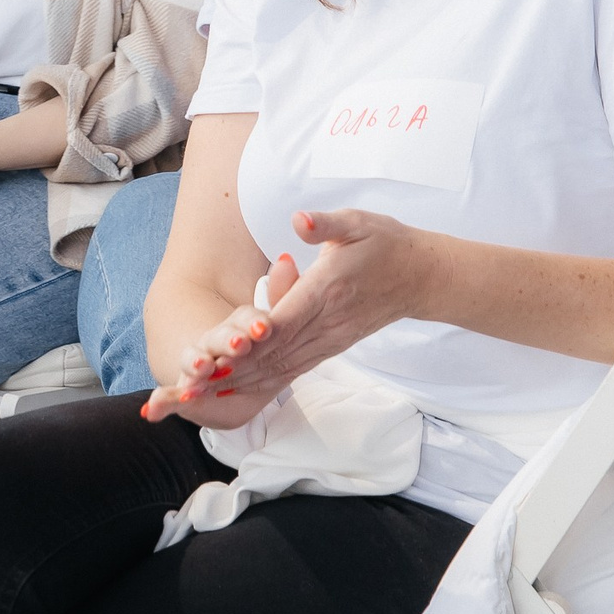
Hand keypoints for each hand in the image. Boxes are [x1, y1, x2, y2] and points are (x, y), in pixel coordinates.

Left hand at [142, 209, 437, 425]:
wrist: (423, 276)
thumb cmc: (386, 244)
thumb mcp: (358, 223)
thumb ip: (326, 225)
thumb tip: (300, 220)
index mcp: (326, 291)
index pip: (282, 322)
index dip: (247, 341)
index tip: (215, 355)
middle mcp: (326, 323)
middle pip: (273, 353)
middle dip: (231, 372)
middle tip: (190, 387)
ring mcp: (330, 339)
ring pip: (281, 367)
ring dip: (240, 381)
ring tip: (201, 393)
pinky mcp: (332, 346)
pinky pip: (294, 368)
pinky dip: (264, 380)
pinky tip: (236, 388)